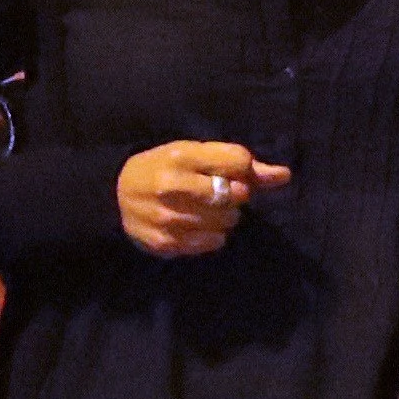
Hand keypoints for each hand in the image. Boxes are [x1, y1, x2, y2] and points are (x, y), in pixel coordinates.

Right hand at [120, 140, 289, 258]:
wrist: (114, 196)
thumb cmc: (163, 169)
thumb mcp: (195, 154)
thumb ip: (239, 163)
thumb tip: (284, 175)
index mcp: (180, 156)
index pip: (239, 162)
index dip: (243, 169)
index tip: (229, 171)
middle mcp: (172, 186)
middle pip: (237, 194)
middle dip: (236, 194)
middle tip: (218, 193)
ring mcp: (169, 218)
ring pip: (228, 221)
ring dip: (226, 216)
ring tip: (207, 209)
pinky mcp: (167, 243)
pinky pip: (214, 242)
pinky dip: (213, 235)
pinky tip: (198, 225)